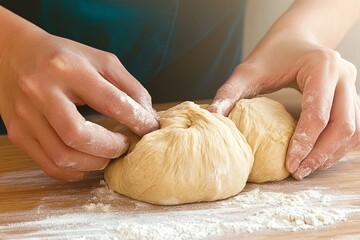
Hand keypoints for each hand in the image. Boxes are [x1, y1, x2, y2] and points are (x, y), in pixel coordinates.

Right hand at [0, 27, 158, 180]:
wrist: (15, 54)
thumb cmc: (65, 57)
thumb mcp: (101, 60)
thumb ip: (129, 86)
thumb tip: (147, 115)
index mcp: (68, 68)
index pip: (110, 102)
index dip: (136, 120)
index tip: (149, 129)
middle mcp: (42, 91)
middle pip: (79, 135)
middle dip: (111, 148)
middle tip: (125, 145)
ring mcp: (26, 114)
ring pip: (63, 156)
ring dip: (94, 163)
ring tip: (108, 154)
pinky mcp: (18, 132)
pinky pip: (48, 164)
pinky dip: (73, 172)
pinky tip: (87, 163)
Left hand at [209, 35, 359, 179]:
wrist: (294, 41)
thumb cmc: (271, 56)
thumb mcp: (246, 71)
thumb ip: (230, 92)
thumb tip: (212, 116)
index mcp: (321, 66)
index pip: (319, 113)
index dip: (305, 142)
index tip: (290, 163)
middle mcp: (343, 75)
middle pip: (343, 125)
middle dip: (321, 154)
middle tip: (299, 172)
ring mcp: (351, 86)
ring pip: (353, 130)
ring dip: (332, 154)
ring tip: (307, 169)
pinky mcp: (351, 96)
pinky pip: (353, 128)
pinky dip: (338, 147)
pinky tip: (317, 157)